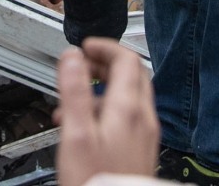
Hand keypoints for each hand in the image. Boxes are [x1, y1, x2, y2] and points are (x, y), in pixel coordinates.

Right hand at [54, 38, 159, 185]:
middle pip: (133, 75)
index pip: (127, 59)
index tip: (85, 47)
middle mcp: (143, 120)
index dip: (105, 47)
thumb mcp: (76, 134)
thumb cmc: (94, 181)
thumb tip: (72, 57)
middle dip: (107, 63)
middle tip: (84, 63)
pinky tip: (86, 127)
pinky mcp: (141, 150)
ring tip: (76, 99)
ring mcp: (145, 135)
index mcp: (128, 109)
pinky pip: (128, 118)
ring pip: (130, 97)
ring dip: (104, 88)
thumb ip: (75, 92)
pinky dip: (108, 110)